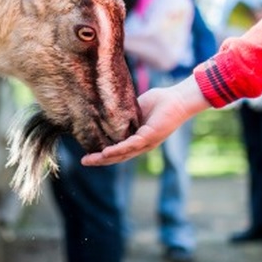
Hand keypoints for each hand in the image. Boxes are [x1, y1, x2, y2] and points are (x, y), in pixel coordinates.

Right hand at [82, 77, 208, 165]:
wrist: (177, 99)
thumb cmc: (160, 101)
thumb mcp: (135, 108)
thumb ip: (124, 113)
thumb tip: (108, 109)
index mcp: (137, 138)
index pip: (118, 150)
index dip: (103, 153)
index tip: (88, 154)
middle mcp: (141, 144)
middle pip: (118, 157)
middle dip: (100, 160)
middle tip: (84, 162)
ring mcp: (146, 143)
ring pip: (122, 154)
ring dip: (105, 158)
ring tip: (90, 160)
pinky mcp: (150, 137)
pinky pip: (131, 145)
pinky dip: (118, 150)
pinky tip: (106, 152)